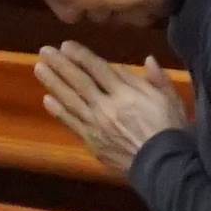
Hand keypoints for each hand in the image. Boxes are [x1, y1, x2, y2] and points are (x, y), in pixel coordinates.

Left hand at [31, 41, 187, 175]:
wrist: (163, 165)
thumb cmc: (170, 130)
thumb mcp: (171, 99)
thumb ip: (157, 79)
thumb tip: (147, 59)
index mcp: (126, 93)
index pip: (98, 69)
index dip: (80, 56)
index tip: (65, 45)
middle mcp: (106, 106)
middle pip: (79, 81)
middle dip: (61, 64)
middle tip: (44, 50)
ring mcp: (96, 125)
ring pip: (70, 100)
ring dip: (53, 83)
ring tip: (39, 68)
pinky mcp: (91, 141)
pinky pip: (71, 123)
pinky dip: (58, 111)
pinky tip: (47, 100)